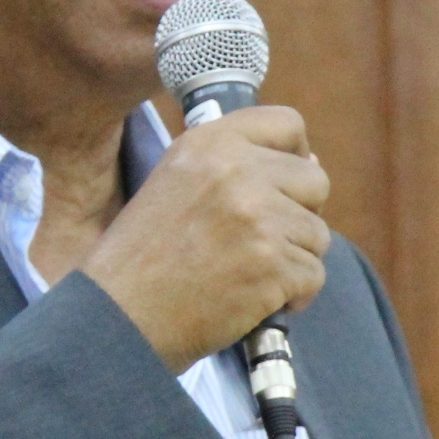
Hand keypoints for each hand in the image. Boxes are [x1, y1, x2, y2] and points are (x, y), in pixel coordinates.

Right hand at [80, 106, 329, 369]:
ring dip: (294, 259)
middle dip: (299, 214)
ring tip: (251, 275)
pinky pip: (314, 275)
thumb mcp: (175, 181)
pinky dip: (293, 295)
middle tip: (264, 241)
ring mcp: (259, 219)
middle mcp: (238, 171)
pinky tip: (258, 300)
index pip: (287, 123)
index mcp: (211, 143)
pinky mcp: (273, 266)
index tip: (283, 184)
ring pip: (318, 234)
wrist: (121, 315)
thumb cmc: (143, 255)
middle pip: (315, 181)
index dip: (295, 154)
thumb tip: (310, 162)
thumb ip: (233, 165)